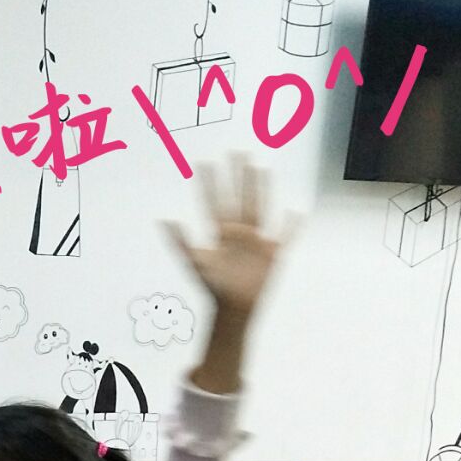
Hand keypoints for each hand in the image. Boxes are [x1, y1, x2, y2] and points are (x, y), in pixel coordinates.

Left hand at [163, 157, 294, 320]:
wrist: (233, 309)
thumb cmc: (214, 287)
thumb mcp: (194, 263)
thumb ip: (180, 241)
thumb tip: (164, 219)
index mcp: (220, 234)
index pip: (214, 201)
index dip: (208, 183)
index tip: (203, 163)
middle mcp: (239, 233)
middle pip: (239, 197)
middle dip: (238, 176)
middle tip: (238, 152)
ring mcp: (257, 241)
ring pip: (260, 207)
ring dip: (261, 188)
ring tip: (261, 168)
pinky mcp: (273, 253)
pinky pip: (285, 236)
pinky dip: (291, 225)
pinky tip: (296, 211)